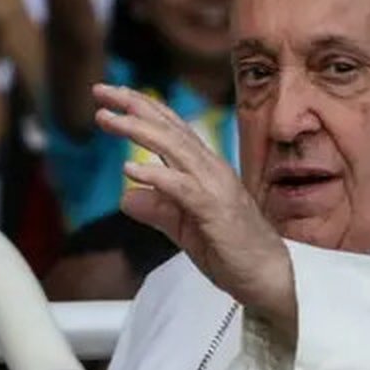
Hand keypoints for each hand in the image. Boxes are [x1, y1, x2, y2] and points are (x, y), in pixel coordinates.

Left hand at [92, 84, 297, 332]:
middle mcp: (211, 169)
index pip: (171, 129)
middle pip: (169, 128)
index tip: (110, 96)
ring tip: (107, 119)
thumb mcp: (185, 228)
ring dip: (138, 130)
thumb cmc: (232, 250)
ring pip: (173, 148)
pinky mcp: (215, 210)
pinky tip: (130, 168)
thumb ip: (158, 210)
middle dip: (134, 106)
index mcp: (205, 169)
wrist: (268, 277)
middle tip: (101, 91)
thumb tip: (126, 195)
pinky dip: (155, 175)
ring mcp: (215, 187)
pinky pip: (181, 187)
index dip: (141, 109)